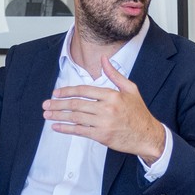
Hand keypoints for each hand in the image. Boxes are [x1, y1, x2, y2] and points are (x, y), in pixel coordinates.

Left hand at [42, 56, 164, 163]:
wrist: (147, 135)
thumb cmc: (138, 112)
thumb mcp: (130, 89)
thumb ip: (114, 74)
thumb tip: (103, 58)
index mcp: (112, 95)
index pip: (84, 90)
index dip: (67, 91)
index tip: (56, 93)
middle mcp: (107, 109)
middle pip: (76, 104)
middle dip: (58, 104)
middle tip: (46, 104)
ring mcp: (103, 123)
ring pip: (75, 118)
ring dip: (58, 116)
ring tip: (47, 114)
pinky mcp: (102, 136)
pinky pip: (79, 131)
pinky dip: (66, 129)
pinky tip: (56, 127)